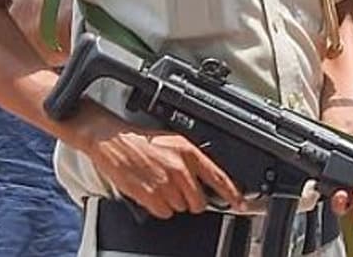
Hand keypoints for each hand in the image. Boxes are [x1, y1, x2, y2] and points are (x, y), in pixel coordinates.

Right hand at [83, 124, 241, 219]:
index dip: (232, 194)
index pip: (218, 177)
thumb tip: (206, 179)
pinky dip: (157, 207)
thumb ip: (191, 160)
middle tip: (176, 188)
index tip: (240, 204)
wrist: (112, 139)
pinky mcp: (151, 194)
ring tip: (157, 183)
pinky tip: (149, 191)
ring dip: (171, 201)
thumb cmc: (138, 140)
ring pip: (181, 208)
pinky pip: (164, 213)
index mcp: (188, 152)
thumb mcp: (172, 142)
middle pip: (199, 202)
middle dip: (190, 200)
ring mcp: (166, 183)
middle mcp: (180, 168)